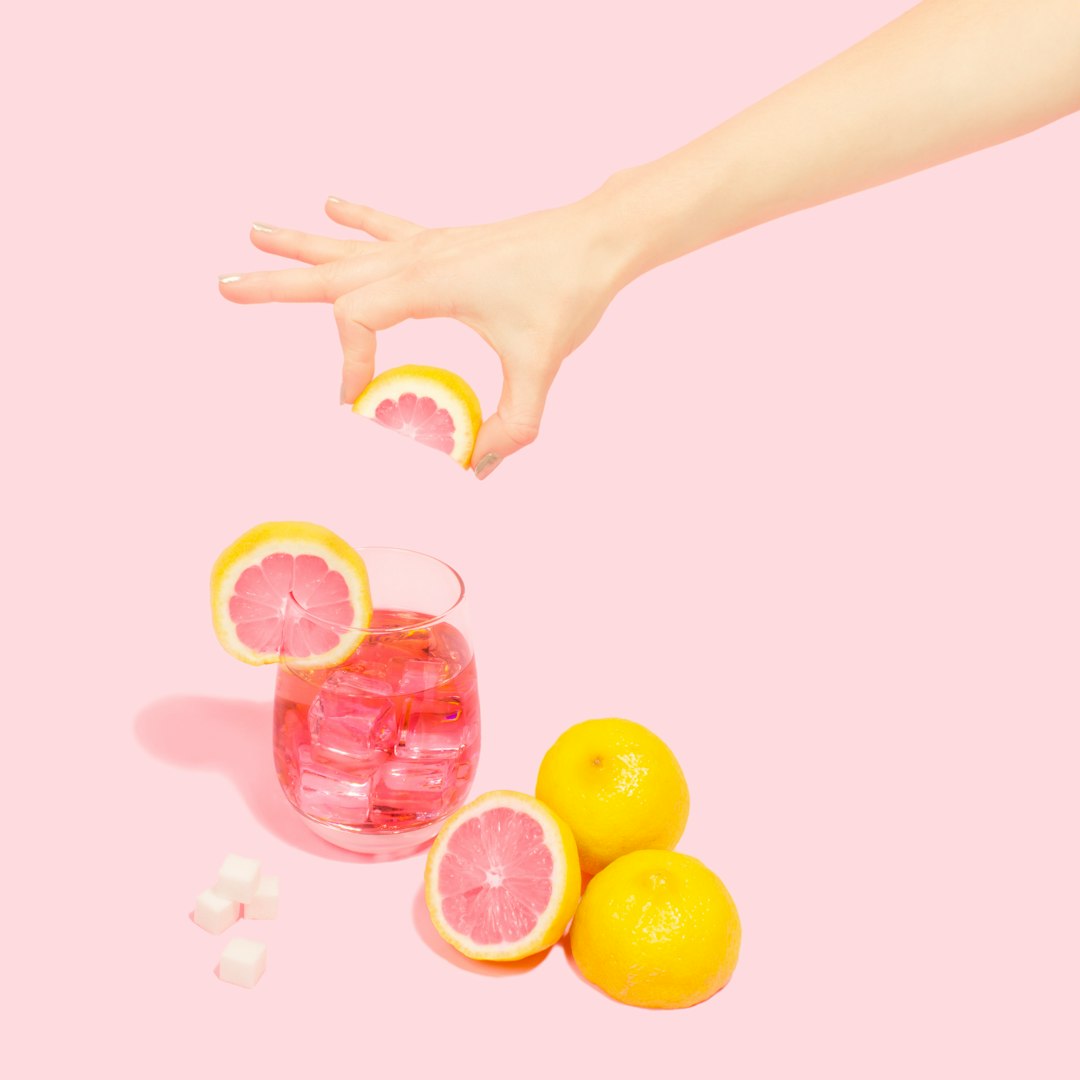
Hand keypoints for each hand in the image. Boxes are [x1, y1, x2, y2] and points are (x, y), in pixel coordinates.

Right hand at [219, 193, 625, 477]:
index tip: (358, 402)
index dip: (348, 363)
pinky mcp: (446, 240)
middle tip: (223, 287)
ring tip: (254, 233)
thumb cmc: (568, 291)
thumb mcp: (539, 369)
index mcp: (429, 282)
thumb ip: (510, 427)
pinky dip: (358, 218)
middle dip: (276, 285)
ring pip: (349, 245)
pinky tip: (332, 204)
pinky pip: (389, 227)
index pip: (358, 320)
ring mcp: (429, 243)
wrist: (598, 237)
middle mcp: (418, 256)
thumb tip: (478, 471)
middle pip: (330, 273)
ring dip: (301, 244)